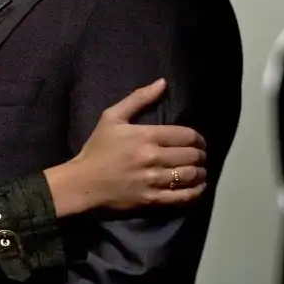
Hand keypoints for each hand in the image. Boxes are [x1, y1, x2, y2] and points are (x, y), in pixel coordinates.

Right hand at [48, 79, 206, 215]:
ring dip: (201, 172)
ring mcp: (153, 180)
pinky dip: (196, 191)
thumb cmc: (97, 149)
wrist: (82, 183)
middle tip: (199, 156)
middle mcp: (153, 157)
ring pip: (191, 175)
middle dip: (201, 155)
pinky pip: (184, 196)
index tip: (198, 142)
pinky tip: (198, 186)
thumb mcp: (111, 117)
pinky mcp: (152, 200)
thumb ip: (138, 98)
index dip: (199, 139)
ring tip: (199, 170)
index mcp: (145, 136)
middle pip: (192, 155)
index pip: (186, 135)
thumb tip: (163, 83)